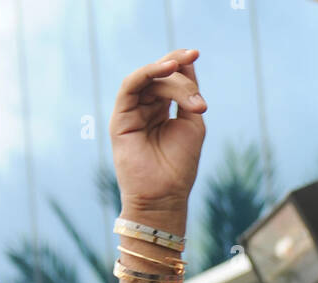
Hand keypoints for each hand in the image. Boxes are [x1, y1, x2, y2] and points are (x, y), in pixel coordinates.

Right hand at [109, 48, 206, 221]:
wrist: (164, 195)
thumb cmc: (180, 166)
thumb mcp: (192, 125)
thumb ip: (189, 95)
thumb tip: (188, 61)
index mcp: (162, 110)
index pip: (169, 78)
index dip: (181, 62)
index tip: (195, 52)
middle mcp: (145, 107)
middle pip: (161, 77)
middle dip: (181, 78)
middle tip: (197, 99)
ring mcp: (131, 111)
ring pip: (149, 80)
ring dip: (168, 75)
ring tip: (185, 79)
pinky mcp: (120, 116)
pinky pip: (131, 86)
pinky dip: (147, 73)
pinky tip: (165, 68)